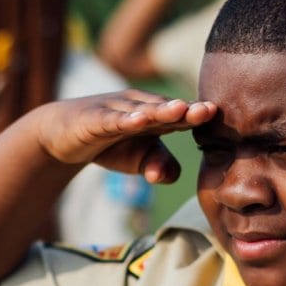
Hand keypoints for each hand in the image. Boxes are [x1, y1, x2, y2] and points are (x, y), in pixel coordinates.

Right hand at [32, 90, 217, 182]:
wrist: (64, 134)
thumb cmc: (110, 143)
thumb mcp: (138, 160)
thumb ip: (160, 167)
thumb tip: (170, 177)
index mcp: (156, 116)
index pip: (181, 117)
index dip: (199, 117)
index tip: (221, 119)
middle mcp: (139, 107)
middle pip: (166, 109)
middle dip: (187, 110)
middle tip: (208, 111)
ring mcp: (116, 110)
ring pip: (141, 110)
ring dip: (161, 110)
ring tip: (181, 110)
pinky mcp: (93, 118)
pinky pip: (110, 119)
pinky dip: (124, 119)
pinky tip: (137, 120)